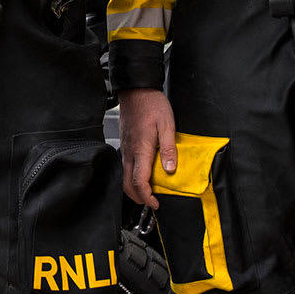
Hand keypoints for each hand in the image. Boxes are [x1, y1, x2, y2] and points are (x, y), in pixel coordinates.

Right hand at [118, 87, 177, 208]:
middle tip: (151, 202)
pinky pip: (125, 166)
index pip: (139, 182)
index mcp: (140, 150)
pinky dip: (132, 176)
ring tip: (148, 191)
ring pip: (124, 176)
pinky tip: (143, 174)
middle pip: (127, 184)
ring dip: (134, 188)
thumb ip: (169, 150)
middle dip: (138, 197)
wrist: (136, 90)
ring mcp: (125, 147)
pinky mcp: (125, 143)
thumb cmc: (151, 104)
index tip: (156, 203)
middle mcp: (129, 151)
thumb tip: (170, 170)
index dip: (147, 197)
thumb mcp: (167, 125)